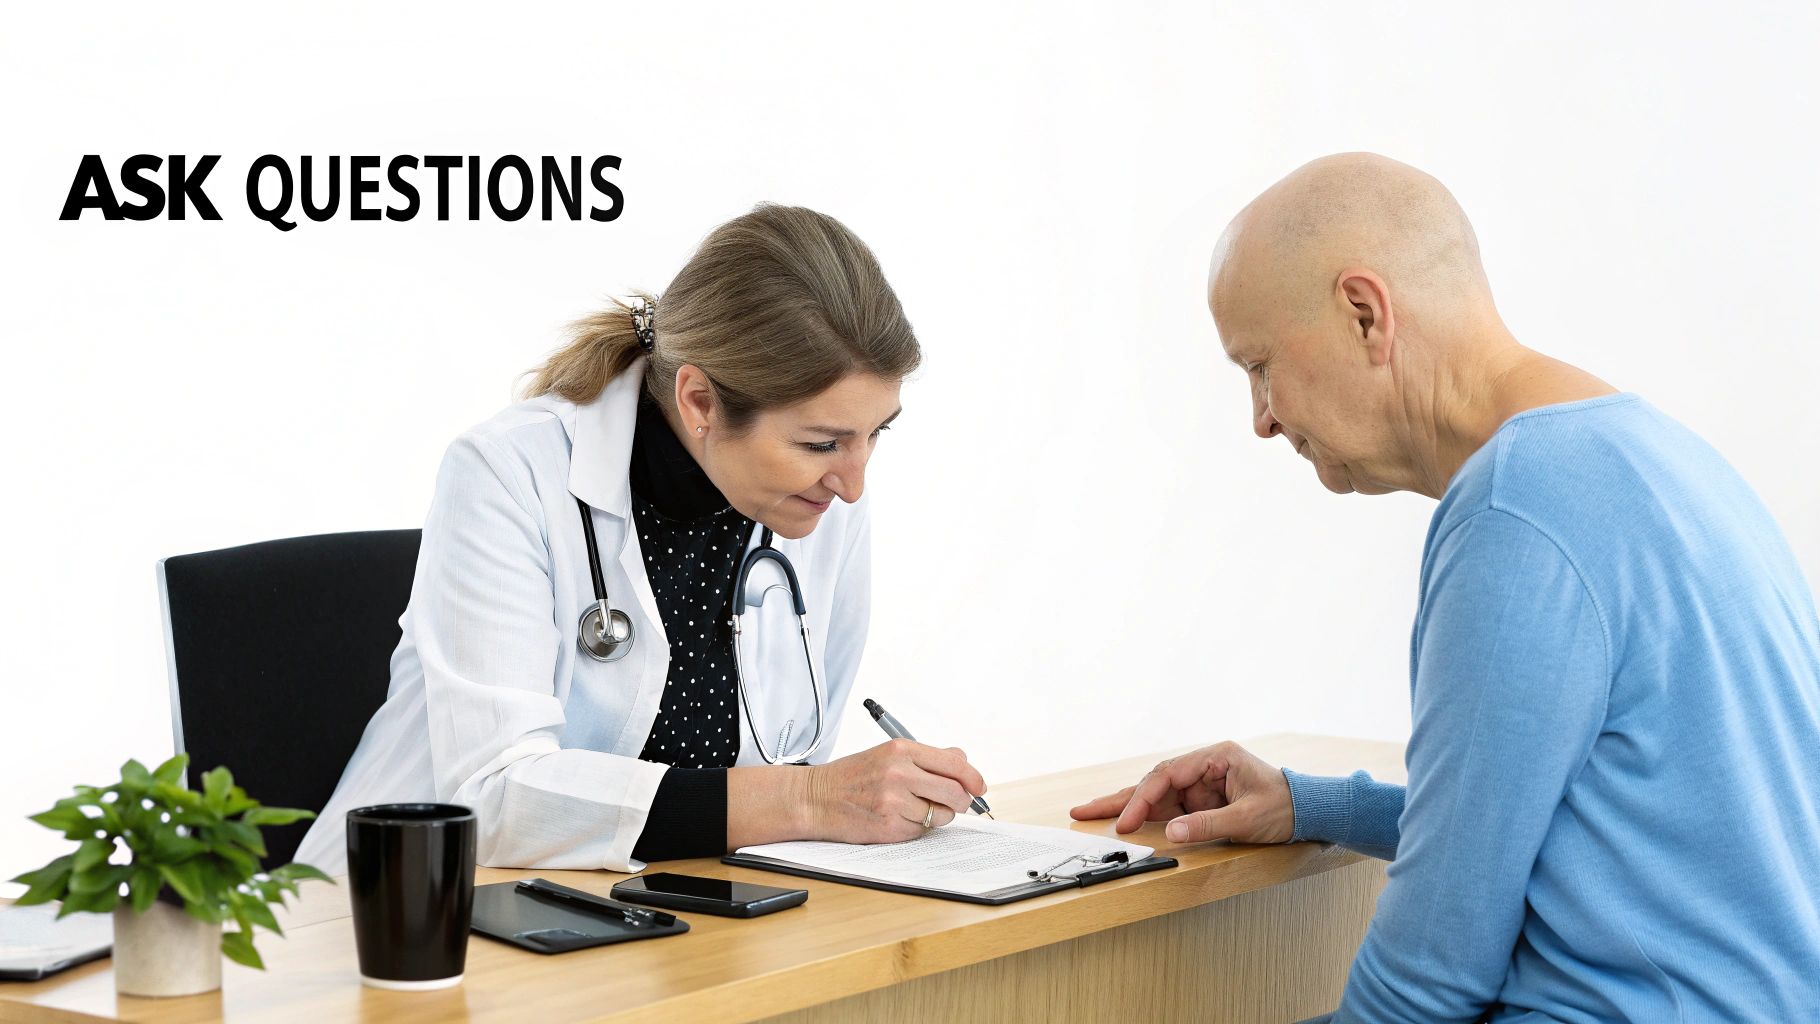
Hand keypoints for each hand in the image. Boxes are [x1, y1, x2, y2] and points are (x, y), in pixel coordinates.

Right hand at [799, 739, 988, 843]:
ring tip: (912, 808)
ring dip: (936, 816)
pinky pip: (921, 831)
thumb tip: (962, 759)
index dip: (974, 778)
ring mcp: (894, 801)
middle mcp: (899, 773)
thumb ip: (927, 756)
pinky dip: (916, 828)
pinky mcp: (889, 826)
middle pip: (955, 792)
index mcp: (901, 750)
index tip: (979, 787)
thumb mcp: (887, 754)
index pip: (954, 764)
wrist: (814, 798)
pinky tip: (896, 818)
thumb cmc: (851, 777)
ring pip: (941, 815)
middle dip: (961, 802)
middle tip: (955, 804)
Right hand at [1068, 741, 1293, 844]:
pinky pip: (1167, 809)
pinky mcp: (1200, 801)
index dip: (1142, 799)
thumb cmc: (1286, 806)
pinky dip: (1145, 817)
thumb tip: (1173, 834)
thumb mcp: (1248, 818)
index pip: (1167, 775)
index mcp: (1214, 757)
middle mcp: (1202, 767)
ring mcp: (1199, 784)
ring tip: (1090, 815)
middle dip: (1118, 799)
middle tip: (1082, 810)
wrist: (1309, 811)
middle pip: (1152, 782)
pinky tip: (1122, 821)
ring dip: (1125, 808)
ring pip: (1154, 795)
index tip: (1126, 821)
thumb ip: (1209, 825)